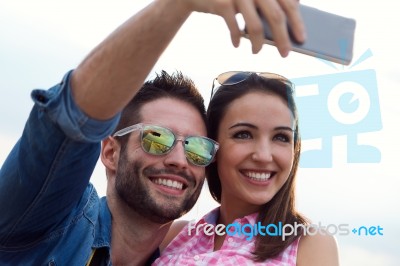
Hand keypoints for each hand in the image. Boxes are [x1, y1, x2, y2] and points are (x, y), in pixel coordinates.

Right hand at [183, 0, 305, 55]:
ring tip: (256, 52)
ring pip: (255, 26)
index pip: (288, 2)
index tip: (302, 39)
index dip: (297, 21)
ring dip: (258, 44)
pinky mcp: (222, 3)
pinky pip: (235, 28)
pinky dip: (237, 39)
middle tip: (285, 54)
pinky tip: (237, 45)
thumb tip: (287, 29)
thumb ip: (268, 4)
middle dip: (282, 38)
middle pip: (276, 16)